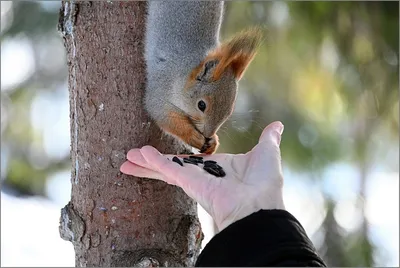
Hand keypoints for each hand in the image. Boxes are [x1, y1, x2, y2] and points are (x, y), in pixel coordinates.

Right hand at [120, 121, 284, 231]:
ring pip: (164, 169)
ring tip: (126, 159)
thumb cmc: (266, 183)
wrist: (260, 205)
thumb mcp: (267, 152)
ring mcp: (193, 179)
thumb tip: (277, 125)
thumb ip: (268, 138)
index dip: (175, 157)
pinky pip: (167, 168)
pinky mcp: (188, 181)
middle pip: (171, 166)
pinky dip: (152, 161)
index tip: (166, 156)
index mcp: (218, 169)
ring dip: (145, 163)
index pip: (191, 161)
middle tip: (132, 157)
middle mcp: (202, 175)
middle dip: (151, 163)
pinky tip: (137, 155)